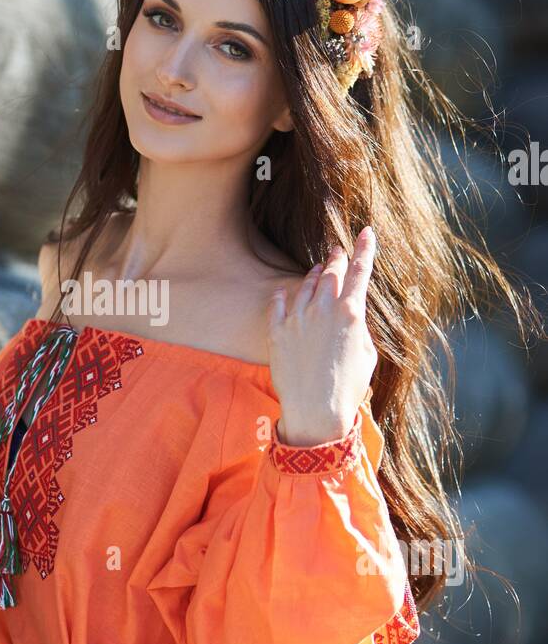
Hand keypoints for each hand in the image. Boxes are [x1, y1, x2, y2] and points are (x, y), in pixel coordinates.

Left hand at [266, 227, 377, 446]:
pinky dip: (284, 295)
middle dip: (337, 258)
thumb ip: (359, 326)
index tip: (367, 231)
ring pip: (306, 285)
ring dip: (315, 275)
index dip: (365, 249)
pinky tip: (286, 292)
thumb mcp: (367, 354)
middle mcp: (323, 310)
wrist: (315, 411)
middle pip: (331, 272)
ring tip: (318, 270)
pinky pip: (279, 304)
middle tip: (338, 251)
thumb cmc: (349, 387)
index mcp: (351, 313)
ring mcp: (297, 319)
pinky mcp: (277, 332)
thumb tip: (351, 314)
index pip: (360, 272)